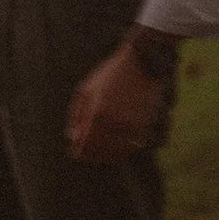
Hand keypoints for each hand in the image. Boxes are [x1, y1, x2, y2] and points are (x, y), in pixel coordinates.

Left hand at [66, 36, 163, 161]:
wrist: (140, 64)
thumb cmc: (108, 75)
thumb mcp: (85, 90)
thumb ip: (76, 115)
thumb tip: (72, 139)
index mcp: (97, 113)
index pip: (85, 145)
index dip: (79, 152)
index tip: (76, 153)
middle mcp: (115, 122)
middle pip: (100, 151)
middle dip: (92, 155)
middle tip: (86, 155)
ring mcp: (132, 125)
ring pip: (117, 152)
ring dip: (107, 155)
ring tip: (100, 153)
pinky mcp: (146, 126)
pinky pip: (133, 147)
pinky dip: (124, 151)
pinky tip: (116, 148)